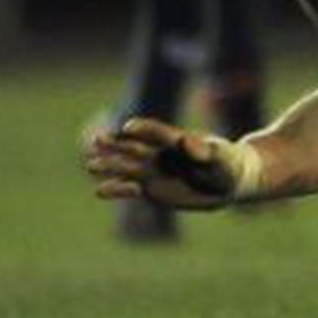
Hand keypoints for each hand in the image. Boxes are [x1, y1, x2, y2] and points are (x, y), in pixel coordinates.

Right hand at [84, 118, 249, 209]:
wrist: (228, 183)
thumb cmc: (228, 165)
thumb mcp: (221, 159)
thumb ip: (203, 151)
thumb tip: (185, 141)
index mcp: (178, 141)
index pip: (158, 132)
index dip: (144, 129)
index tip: (127, 127)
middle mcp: (162, 154)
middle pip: (135, 147)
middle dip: (116, 145)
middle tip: (95, 141)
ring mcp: (155, 171)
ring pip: (127, 167)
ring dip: (110, 165)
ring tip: (89, 165)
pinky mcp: (152, 189)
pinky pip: (130, 189)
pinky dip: (116, 189)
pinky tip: (99, 190)